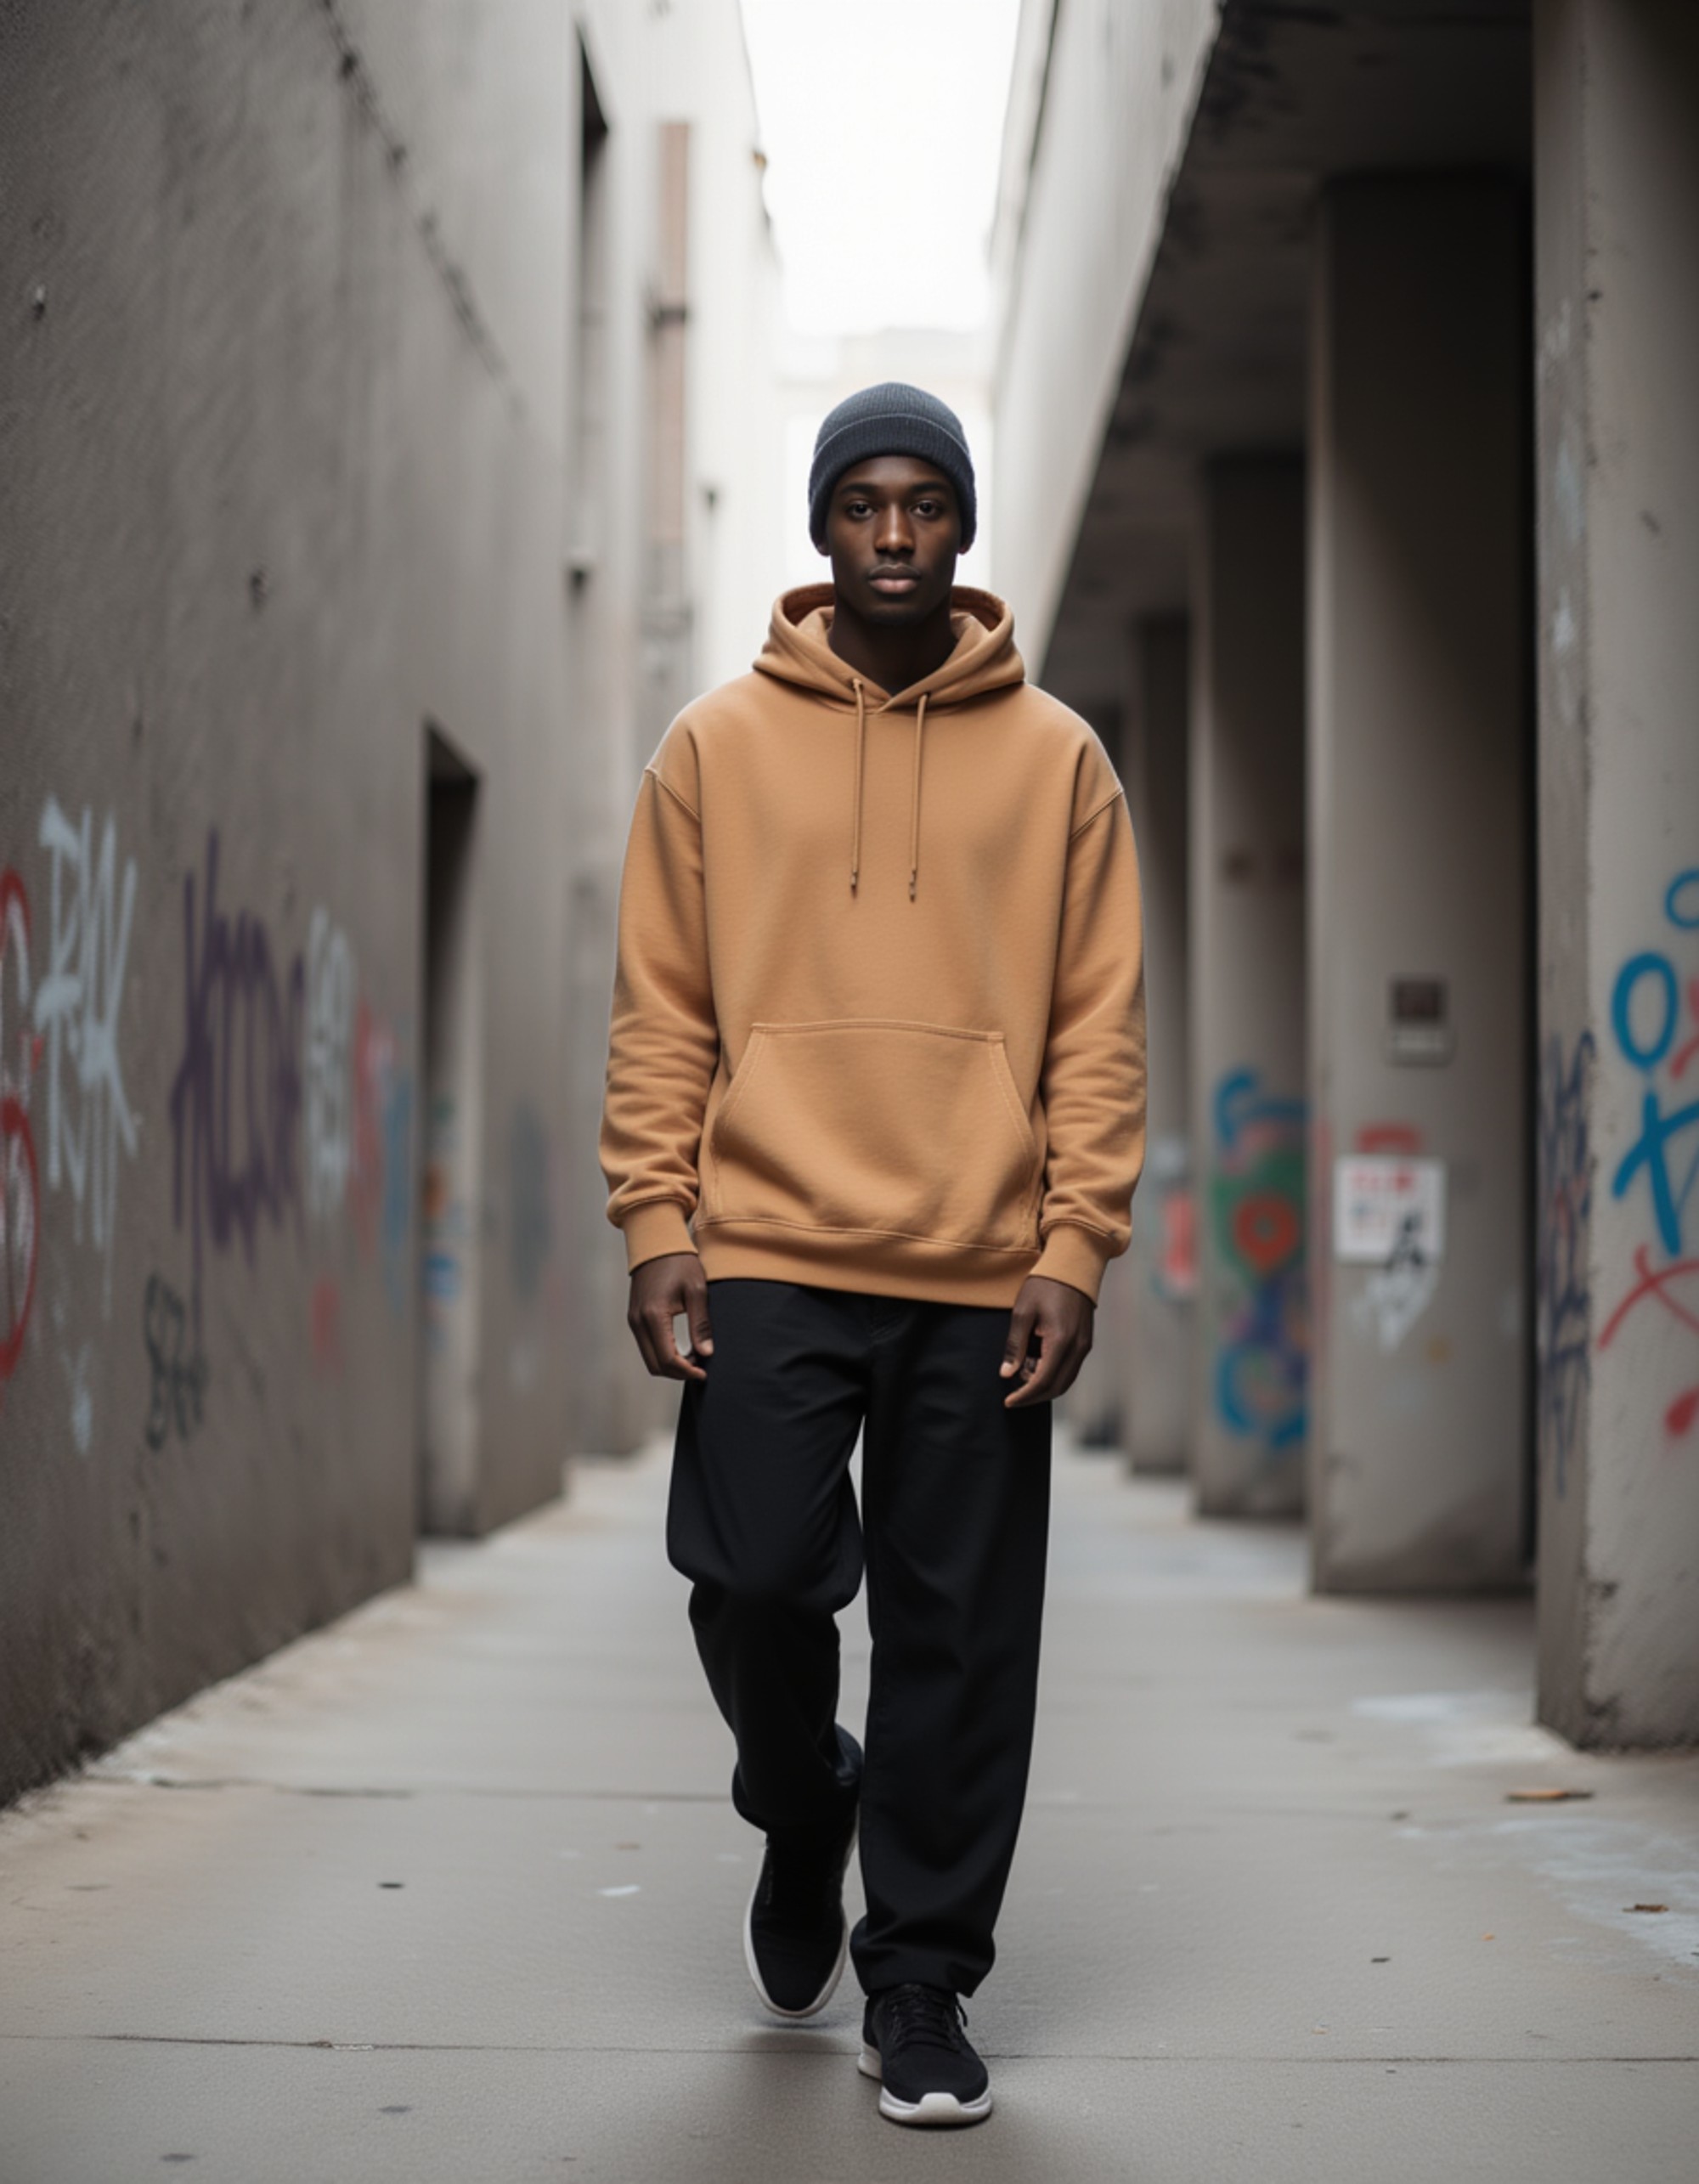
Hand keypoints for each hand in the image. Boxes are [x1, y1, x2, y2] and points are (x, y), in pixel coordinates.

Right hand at [627, 1254, 713, 1381]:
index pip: (667, 1359)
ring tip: (693, 1358)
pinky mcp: (634, 1317)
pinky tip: (681, 1349)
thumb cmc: (680, 1262)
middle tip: (700, 1368)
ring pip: (649, 1358)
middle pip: (655, 1365)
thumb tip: (706, 1353)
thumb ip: (700, 1324)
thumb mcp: (697, 1291)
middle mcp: (638, 1321)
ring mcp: (633, 1320)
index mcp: (654, 1316)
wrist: (656, 1243)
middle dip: (678, 1373)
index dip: (686, 1371)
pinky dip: (662, 1355)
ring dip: (670, 1365)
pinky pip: (646, 1346)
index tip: (704, 1372)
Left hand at [1001, 1275, 1093, 1408]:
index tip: (1009, 1402)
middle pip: (1057, 1387)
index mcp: (1060, 1341)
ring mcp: (1084, 1346)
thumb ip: (1015, 1346)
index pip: (1043, 1382)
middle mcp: (1077, 1348)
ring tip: (1023, 1372)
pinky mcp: (1085, 1342)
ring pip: (1066, 1380)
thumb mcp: (1022, 1313)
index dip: (1025, 1396)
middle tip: (1014, 1397)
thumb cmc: (1045, 1285)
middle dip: (1034, 1396)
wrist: (1073, 1266)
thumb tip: (1007, 1374)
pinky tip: (1036, 1364)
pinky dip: (1054, 1374)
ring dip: (1044, 1386)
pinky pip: (1070, 1369)